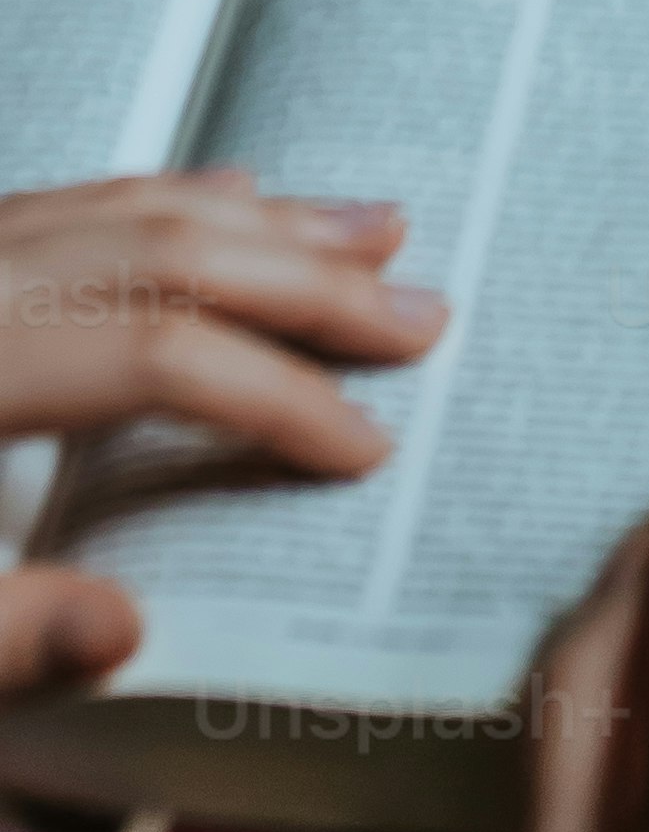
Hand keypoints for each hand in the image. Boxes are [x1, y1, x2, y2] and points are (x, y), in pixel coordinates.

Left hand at [0, 171, 446, 698]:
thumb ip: (0, 638)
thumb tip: (131, 632)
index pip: (156, 359)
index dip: (274, 399)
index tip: (369, 451)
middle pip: (166, 255)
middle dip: (309, 282)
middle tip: (424, 313)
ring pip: (132, 205)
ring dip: (262, 221)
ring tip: (377, 228)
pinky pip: (82, 194)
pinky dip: (172, 194)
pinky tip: (234, 195)